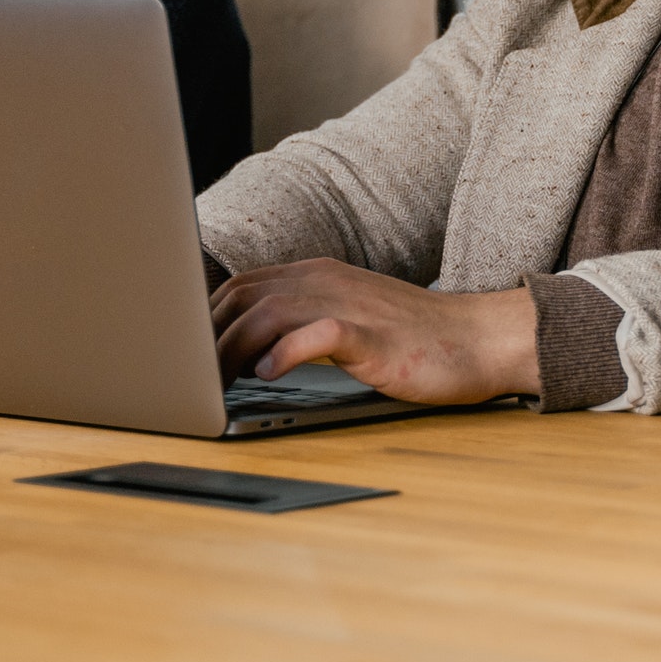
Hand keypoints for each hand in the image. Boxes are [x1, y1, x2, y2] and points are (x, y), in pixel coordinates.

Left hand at [211, 258, 537, 405]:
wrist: (479, 339)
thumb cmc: (414, 339)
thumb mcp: (346, 320)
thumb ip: (300, 324)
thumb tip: (247, 352)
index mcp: (317, 276)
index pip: (241, 285)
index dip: (202, 317)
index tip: (181, 353)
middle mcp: (326, 282)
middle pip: (243, 296)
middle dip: (204, 336)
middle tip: (183, 378)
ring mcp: (349, 305)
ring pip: (267, 313)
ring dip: (230, 350)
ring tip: (211, 385)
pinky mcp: (373, 336)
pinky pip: (318, 334)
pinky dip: (285, 353)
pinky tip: (268, 374)